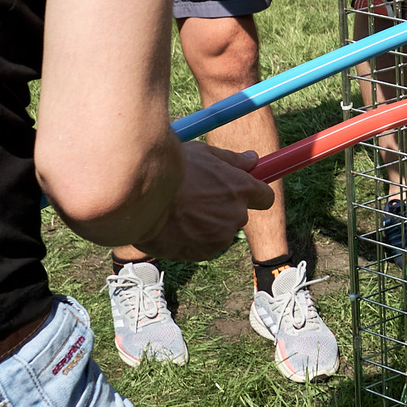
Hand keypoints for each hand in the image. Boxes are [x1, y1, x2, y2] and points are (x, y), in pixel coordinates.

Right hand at [134, 144, 271, 260]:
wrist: (140, 201)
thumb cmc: (170, 172)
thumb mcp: (203, 154)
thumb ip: (232, 159)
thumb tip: (254, 159)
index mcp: (240, 188)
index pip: (265, 197)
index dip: (254, 194)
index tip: (242, 191)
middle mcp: (236, 214)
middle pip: (239, 214)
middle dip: (224, 208)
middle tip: (197, 197)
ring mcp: (220, 236)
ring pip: (219, 231)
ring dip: (206, 224)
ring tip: (180, 210)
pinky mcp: (203, 252)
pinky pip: (203, 245)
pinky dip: (192, 238)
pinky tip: (174, 225)